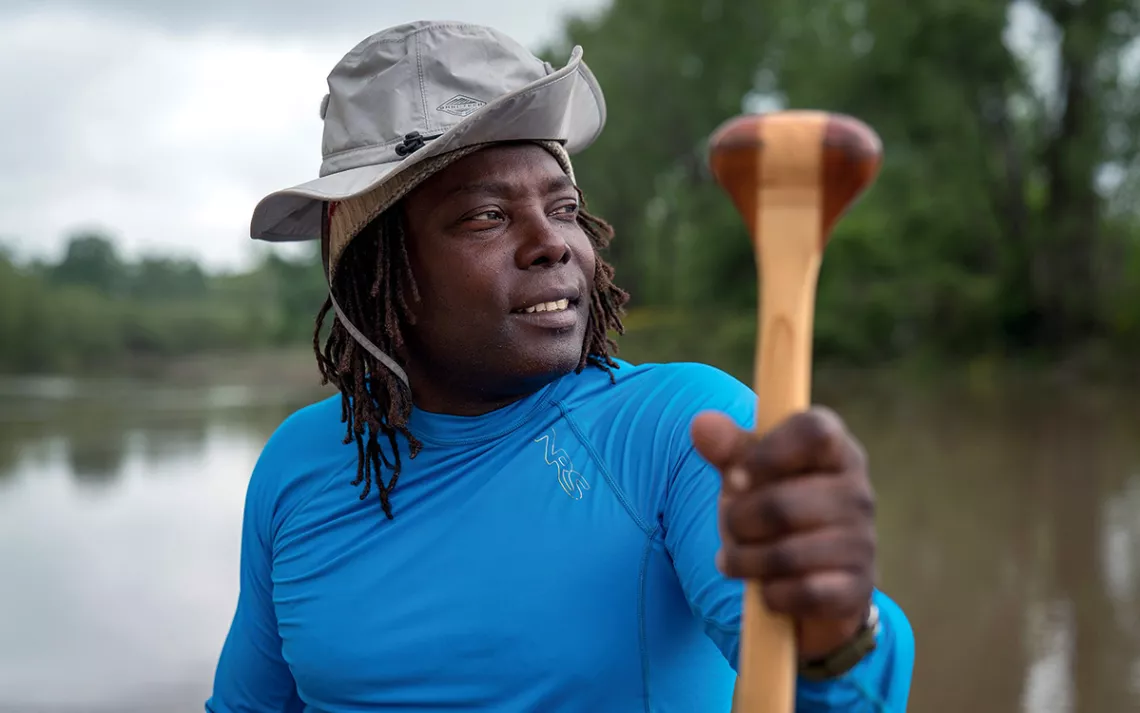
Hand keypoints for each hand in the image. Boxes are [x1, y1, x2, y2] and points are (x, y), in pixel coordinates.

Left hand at [690, 406, 875, 660]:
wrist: (811, 578)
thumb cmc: (773, 510)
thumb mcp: (748, 474)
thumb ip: (727, 448)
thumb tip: (701, 423)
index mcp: (836, 451)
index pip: (814, 431)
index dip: (767, 454)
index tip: (735, 477)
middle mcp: (857, 492)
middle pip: (782, 504)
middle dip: (740, 522)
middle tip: (731, 527)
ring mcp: (862, 542)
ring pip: (786, 555)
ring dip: (745, 561)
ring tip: (734, 560)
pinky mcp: (858, 588)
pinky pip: (802, 592)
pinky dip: (771, 594)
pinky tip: (766, 588)